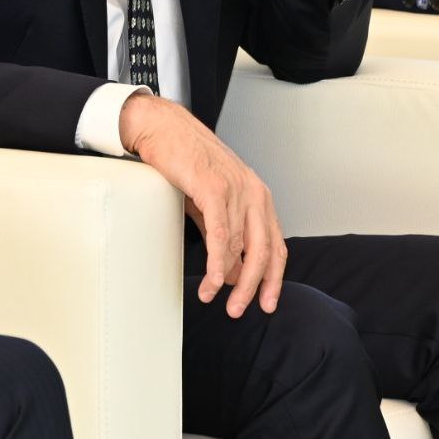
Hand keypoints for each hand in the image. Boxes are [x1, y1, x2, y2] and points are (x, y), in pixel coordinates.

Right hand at [120, 91, 285, 318]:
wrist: (162, 128)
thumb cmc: (186, 160)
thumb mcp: (211, 202)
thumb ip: (224, 234)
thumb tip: (230, 273)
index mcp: (258, 197)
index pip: (276, 246)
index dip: (273, 279)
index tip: (266, 304)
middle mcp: (254, 193)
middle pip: (264, 253)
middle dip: (253, 287)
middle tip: (238, 311)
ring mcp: (237, 190)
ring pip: (241, 248)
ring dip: (227, 280)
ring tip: (211, 299)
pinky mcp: (215, 188)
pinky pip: (222, 235)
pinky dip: (217, 263)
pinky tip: (211, 281)